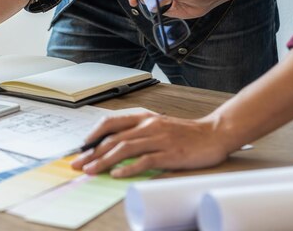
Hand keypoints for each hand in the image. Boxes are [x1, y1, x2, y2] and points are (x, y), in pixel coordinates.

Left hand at [70, 112, 228, 176]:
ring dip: (104, 161)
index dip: (93, 135)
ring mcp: (159, 139)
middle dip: (92, 153)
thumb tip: (113, 146)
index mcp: (144, 117)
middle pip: (113, 139)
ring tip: (91, 171)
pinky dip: (129, 168)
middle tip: (78, 164)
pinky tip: (117, 175)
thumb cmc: (185, 132)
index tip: (81, 148)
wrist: (215, 133)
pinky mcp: (170, 154)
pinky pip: (145, 161)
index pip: (111, 122)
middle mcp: (149, 126)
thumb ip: (138, 132)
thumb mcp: (158, 125)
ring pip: (125, 149)